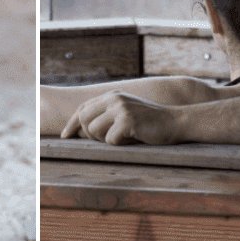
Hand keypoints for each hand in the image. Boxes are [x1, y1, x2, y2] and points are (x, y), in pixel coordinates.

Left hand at [61, 91, 179, 144]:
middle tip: (103, 140)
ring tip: (123, 138)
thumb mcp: (126, 113)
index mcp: (112, 96)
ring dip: (105, 140)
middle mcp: (114, 98)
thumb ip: (107, 115)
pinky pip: (110, 139)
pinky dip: (120, 144)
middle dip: (87, 134)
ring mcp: (120, 108)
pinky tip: (133, 139)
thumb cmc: (150, 123)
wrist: (175, 122)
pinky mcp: (127, 120)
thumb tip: (82, 130)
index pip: (83, 107)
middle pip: (83, 119)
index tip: (65, 135)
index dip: (72, 122)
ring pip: (93, 131)